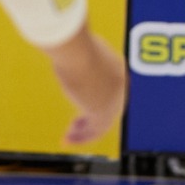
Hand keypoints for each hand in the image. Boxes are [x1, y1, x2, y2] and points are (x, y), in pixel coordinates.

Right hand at [44, 27, 127, 146]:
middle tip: (75, 124)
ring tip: (68, 137)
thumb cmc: (72, 45)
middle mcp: (120, 84)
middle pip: (110, 108)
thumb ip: (74, 54)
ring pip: (103, 122)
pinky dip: (82, 137)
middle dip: (92, 118)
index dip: (96, 101)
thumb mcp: (75, 49)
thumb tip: (64, 52)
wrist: (77, 50)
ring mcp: (114, 98)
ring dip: (85, 132)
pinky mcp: (102, 110)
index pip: (113, 91)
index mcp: (117, 68)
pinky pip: (95, 130)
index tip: (82, 109)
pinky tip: (67, 139)